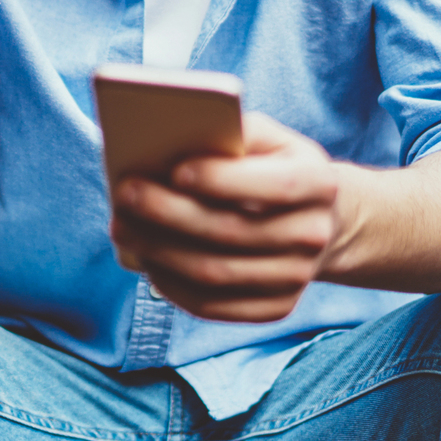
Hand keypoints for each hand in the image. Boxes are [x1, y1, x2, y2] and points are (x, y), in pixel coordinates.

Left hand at [109, 112, 344, 322]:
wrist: (318, 220)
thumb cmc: (272, 165)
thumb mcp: (267, 138)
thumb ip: (231, 132)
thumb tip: (168, 144)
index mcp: (319, 183)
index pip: (274, 186)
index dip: (223, 179)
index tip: (175, 169)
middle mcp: (313, 235)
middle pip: (232, 232)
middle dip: (170, 214)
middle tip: (124, 195)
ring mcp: (297, 277)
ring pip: (216, 274)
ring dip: (160, 252)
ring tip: (122, 228)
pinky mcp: (276, 307)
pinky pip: (214, 306)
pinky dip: (172, 285)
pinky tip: (145, 261)